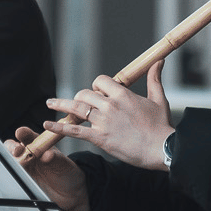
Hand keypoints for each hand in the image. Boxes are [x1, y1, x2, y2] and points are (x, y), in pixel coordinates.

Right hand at [6, 130, 90, 210]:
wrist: (69, 192)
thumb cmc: (67, 172)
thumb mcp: (62, 163)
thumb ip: (54, 158)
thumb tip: (47, 154)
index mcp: (39, 143)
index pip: (29, 135)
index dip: (23, 133)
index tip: (21, 132)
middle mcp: (30, 153)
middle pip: (14, 146)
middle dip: (12, 147)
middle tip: (17, 150)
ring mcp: (25, 166)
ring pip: (12, 160)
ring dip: (13, 160)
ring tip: (21, 163)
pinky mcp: (23, 178)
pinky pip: (15, 174)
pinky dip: (15, 172)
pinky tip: (20, 173)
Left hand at [38, 63, 174, 170]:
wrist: (162, 149)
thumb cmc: (162, 126)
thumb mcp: (159, 99)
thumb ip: (154, 79)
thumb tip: (159, 61)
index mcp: (123, 95)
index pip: (100, 81)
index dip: (97, 86)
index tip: (99, 94)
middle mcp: (110, 106)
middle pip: (85, 93)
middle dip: (80, 97)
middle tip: (81, 104)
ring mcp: (103, 122)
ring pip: (76, 108)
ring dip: (60, 104)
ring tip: (49, 103)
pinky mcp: (100, 138)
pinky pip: (74, 131)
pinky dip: (59, 127)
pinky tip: (47, 124)